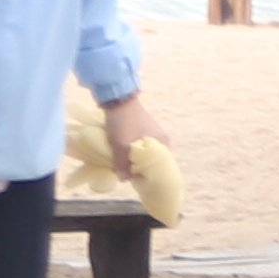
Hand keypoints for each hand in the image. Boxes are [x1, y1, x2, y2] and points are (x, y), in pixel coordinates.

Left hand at [95, 93, 183, 222]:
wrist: (116, 97)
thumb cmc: (124, 121)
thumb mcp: (122, 145)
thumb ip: (123, 164)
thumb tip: (124, 179)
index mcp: (162, 142)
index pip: (158, 166)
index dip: (147, 174)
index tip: (136, 180)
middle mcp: (159, 138)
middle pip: (148, 160)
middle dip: (137, 167)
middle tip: (127, 174)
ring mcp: (149, 132)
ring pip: (140, 153)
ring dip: (131, 159)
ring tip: (122, 166)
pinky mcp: (139, 128)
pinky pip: (135, 146)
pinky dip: (128, 151)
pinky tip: (120, 156)